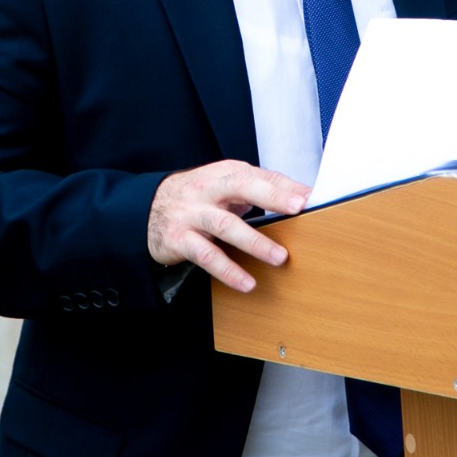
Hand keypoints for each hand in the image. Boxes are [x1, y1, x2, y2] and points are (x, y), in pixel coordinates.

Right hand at [147, 160, 309, 292]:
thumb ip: (260, 189)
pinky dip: (228, 270)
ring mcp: (191, 213)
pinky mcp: (179, 238)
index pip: (259, 175)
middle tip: (298, 210)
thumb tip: (302, 197)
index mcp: (225, 173)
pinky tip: (247, 282)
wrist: (146, 208)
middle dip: (271, 197)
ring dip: (254, 242)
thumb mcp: (226, 187)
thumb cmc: (198, 198)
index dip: (285, 186)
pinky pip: (205, 255)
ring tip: (279, 257)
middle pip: (241, 187)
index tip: (310, 198)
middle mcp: (208, 189)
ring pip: (225, 225)